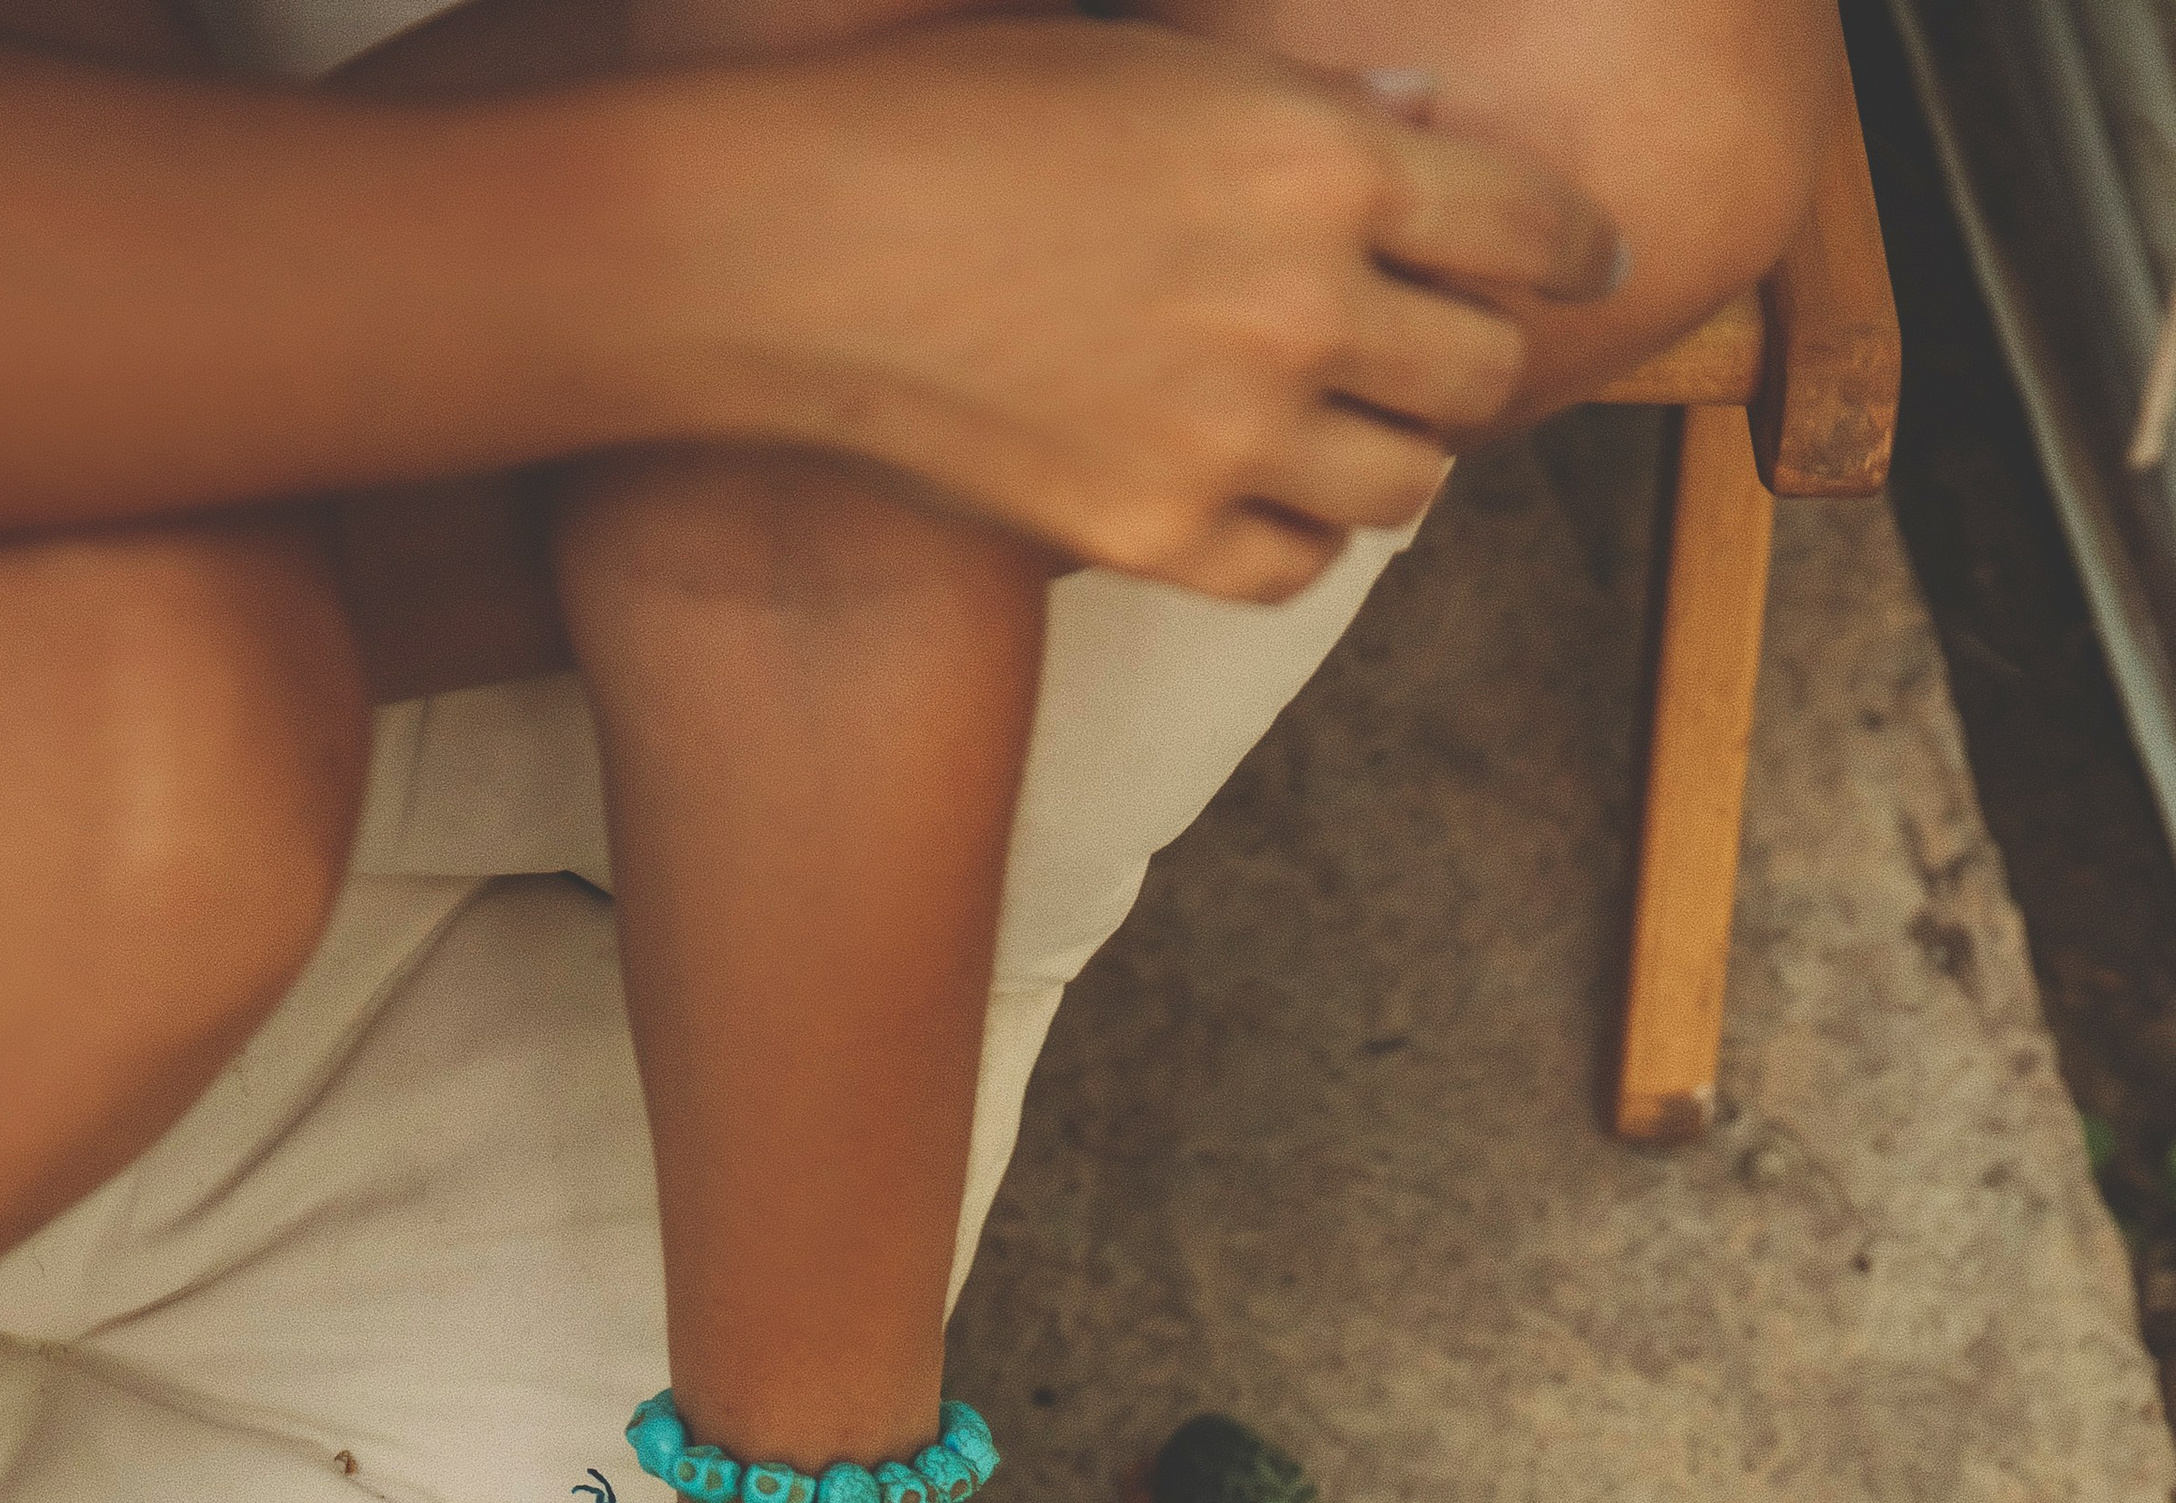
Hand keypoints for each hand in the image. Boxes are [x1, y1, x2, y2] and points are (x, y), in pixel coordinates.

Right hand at [628, 21, 1624, 598]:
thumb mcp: (1155, 60)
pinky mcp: (1157, 536)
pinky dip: (1302, 531)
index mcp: (1322, 159)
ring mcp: (1232, 438)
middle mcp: (1301, 306)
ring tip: (1352, 424)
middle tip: (1444, 351)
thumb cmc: (960, 114)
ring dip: (1392, 452)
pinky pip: (1297, 565)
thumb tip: (1426, 131)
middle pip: (1480, 373)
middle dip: (1475, 357)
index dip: (1571, 247)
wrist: (796, 245)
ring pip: (1402, 485)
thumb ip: (1311, 104)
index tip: (1582, 262)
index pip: (1528, 224)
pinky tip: (1269, 490)